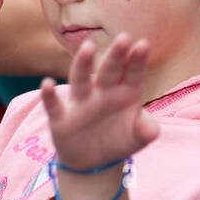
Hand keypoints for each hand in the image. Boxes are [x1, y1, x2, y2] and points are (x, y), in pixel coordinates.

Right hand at [39, 33, 158, 171]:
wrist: (92, 162)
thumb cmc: (118, 141)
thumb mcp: (136, 139)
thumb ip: (146, 132)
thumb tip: (152, 132)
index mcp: (124, 92)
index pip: (132, 74)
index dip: (137, 61)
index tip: (143, 45)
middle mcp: (102, 93)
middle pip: (109, 71)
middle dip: (115, 56)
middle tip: (123, 38)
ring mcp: (81, 103)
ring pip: (81, 80)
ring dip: (83, 64)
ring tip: (87, 47)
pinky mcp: (61, 119)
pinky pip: (54, 105)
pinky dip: (49, 96)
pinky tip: (47, 84)